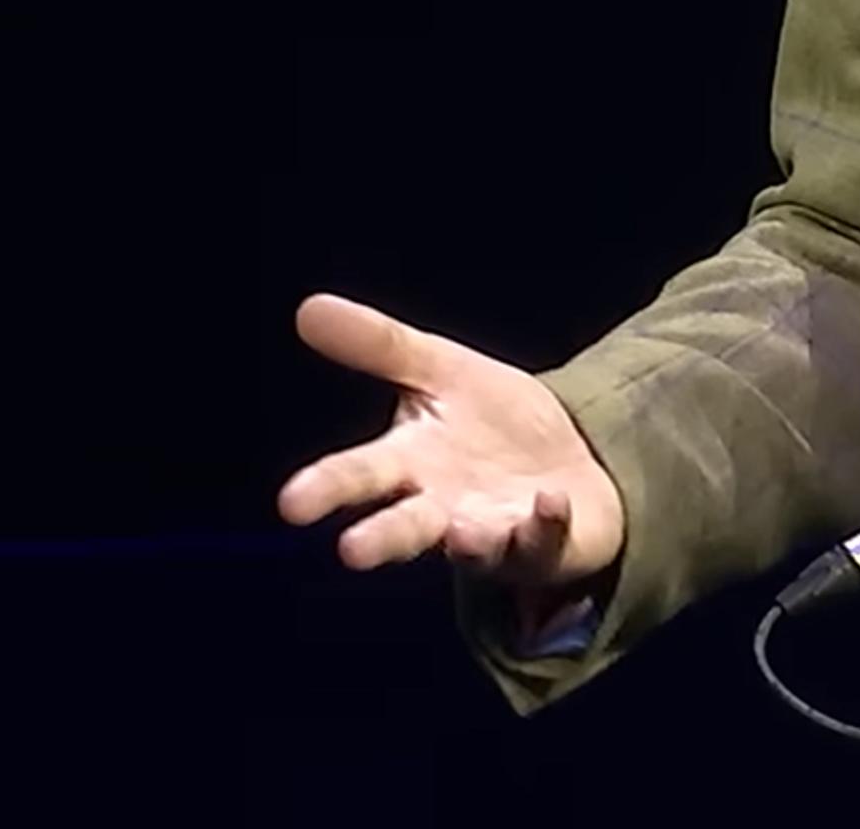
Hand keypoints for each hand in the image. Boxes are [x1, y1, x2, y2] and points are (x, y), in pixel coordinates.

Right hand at [276, 293, 624, 593]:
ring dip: (470, 542)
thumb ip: (380, 345)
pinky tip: (548, 503)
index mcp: (408, 464)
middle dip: (380, 539)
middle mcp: (442, 510)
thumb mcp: (439, 369)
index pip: (358, 476)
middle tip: (351, 551)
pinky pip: (543, 540)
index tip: (292, 503)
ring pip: (473, 548)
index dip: (326, 489)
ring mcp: (493, 535)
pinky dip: (544, 526)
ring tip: (461, 532)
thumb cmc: (487, 418)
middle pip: (404, 528)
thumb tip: (308, 307)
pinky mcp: (545, 545)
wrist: (567, 452)